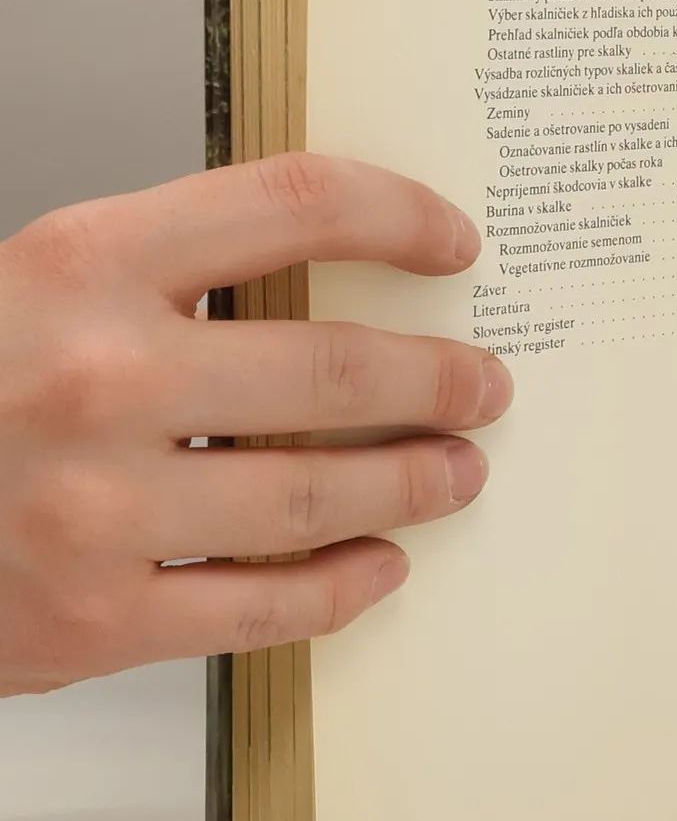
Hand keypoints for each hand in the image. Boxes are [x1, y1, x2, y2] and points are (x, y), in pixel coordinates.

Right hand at [0, 154, 512, 697]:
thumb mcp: (33, 290)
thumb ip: (164, 272)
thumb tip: (332, 272)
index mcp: (77, 262)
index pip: (293, 202)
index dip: (398, 215)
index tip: (456, 241)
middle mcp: (93, 376)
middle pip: (331, 368)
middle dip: (437, 380)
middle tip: (487, 386)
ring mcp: (96, 507)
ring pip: (318, 494)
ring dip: (414, 482)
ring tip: (458, 471)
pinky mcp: (95, 618)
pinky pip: (267, 606)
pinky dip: (344, 585)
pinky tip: (382, 566)